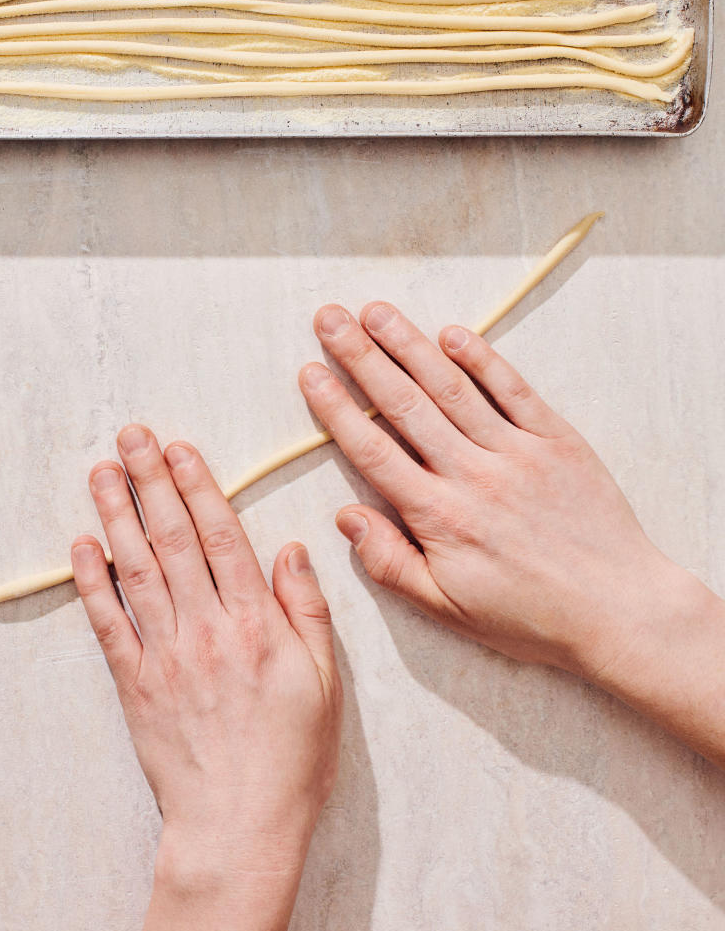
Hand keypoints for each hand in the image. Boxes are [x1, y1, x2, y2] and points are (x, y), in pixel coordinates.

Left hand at [71, 425, 341, 930]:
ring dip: (117, 515)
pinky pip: (108, 623)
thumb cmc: (290, 758)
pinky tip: (83, 545)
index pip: (222, 537)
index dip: (199, 486)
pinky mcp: (134, 684)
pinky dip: (92, 582)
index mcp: (256, 624)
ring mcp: (164, 655)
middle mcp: (205, 629)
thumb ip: (307, 611)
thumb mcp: (323, 684)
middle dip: (151, 481)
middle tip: (132, 436)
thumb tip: (291, 550)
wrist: (238, 829)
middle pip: (173, 539)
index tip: (180, 448)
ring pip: (137, 569)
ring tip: (103, 471)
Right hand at [298, 302, 681, 680]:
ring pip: (452, 389)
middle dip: (362, 357)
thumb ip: (389, 563)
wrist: (620, 611)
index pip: (373, 450)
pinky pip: (514, 391)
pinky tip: (452, 333)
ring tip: (376, 313)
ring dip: (410, 346)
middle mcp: (473, 476)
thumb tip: (346, 516)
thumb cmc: (530, 617)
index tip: (311, 374)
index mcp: (440, 517)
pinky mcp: (557, 442)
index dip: (336, 408)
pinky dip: (482, 360)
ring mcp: (517, 453)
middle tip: (330, 319)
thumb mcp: (448, 608)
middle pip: (405, 405)